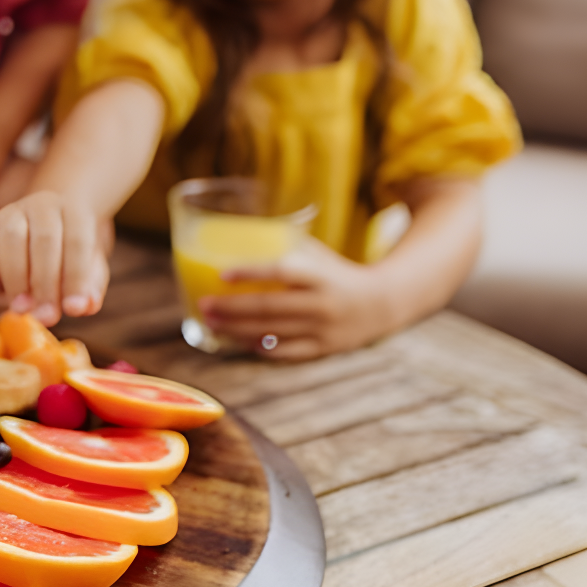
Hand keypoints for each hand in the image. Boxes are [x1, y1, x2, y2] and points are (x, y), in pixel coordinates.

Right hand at [0, 190, 111, 326]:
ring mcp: (12, 212)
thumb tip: (85, 306)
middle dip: (45, 283)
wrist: (43, 232)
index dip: (76, 277)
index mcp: (75, 213)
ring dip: (16, 276)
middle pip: (44, 239)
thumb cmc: (69, 257)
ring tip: (21, 308)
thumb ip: (90, 287)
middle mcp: (43, 206)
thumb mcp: (89, 270)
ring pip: (12, 237)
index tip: (73, 310)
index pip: (78, 242)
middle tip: (45, 316)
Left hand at [202, 240, 396, 359]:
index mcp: (321, 276)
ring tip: (210, 323)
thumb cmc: (337, 274)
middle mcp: (322, 304)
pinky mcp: (322, 349)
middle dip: (231, 308)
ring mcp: (322, 330)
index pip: (282, 271)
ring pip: (271, 333)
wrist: (382, 304)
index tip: (221, 274)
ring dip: (236, 330)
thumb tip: (241, 233)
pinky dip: (257, 347)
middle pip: (268, 308)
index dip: (250, 272)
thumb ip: (286, 247)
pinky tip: (236, 341)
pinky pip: (283, 352)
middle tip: (204, 304)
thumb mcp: (319, 256)